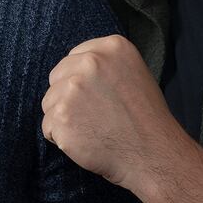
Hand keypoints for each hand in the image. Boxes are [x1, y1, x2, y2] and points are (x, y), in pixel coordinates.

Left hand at [42, 36, 202, 202]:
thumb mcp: (134, 74)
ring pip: (50, 102)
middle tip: (96, 116)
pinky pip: (48, 126)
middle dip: (68, 97)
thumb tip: (72, 68)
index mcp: (112, 47)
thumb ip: (104, 65)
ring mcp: (73, 88)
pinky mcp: (62, 115)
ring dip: (64, 118)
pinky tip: (86, 141)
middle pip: (57, 77)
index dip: (82, 81)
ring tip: (93, 128)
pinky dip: (62, 138)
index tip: (99, 97)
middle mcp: (91, 62)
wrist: (153, 155)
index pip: (74, 58)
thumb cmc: (145, 119)